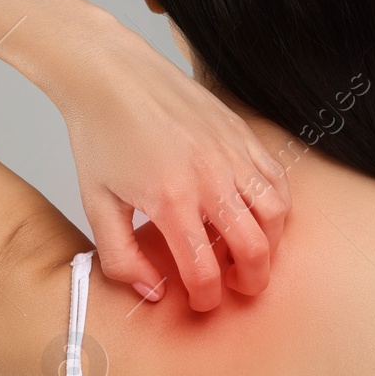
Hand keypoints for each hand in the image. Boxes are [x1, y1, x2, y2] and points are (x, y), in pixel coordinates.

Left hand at [48, 5, 291, 310]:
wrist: (111, 73)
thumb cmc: (101, 133)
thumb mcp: (96, 203)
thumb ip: (121, 256)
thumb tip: (153, 290)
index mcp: (171, 200)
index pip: (205, 271)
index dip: (207, 297)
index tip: (202, 302)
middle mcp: (210, 178)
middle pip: (255, 248)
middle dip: (252, 279)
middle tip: (240, 287)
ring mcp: (232, 153)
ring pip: (277, 214)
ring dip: (271, 243)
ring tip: (252, 252)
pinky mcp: (242, 134)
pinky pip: (278, 178)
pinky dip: (277, 205)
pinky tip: (258, 213)